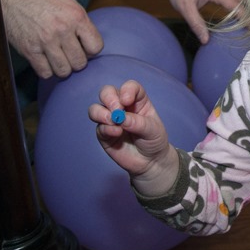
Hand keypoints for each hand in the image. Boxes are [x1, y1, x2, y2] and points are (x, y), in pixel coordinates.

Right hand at [0, 0, 102, 78]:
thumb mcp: (68, 3)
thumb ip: (81, 23)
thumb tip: (89, 44)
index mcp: (76, 16)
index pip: (96, 47)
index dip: (91, 50)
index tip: (84, 47)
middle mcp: (62, 29)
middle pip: (80, 62)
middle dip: (77, 61)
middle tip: (70, 54)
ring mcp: (45, 41)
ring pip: (63, 71)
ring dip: (63, 67)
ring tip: (58, 58)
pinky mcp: (29, 50)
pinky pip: (45, 72)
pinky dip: (47, 70)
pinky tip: (45, 61)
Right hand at [90, 80, 180, 196]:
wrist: (151, 162)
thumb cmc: (154, 140)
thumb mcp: (153, 130)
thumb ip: (138, 123)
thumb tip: (121, 118)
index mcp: (137, 100)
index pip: (129, 87)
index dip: (126, 90)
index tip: (127, 100)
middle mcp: (121, 107)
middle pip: (107, 92)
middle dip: (108, 98)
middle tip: (116, 109)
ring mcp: (110, 120)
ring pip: (96, 109)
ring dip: (101, 113)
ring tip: (113, 121)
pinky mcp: (104, 134)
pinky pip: (98, 127)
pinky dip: (105, 129)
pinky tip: (116, 133)